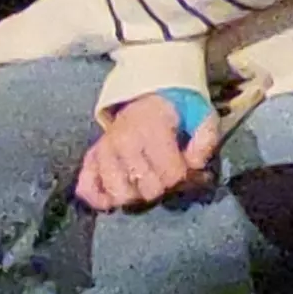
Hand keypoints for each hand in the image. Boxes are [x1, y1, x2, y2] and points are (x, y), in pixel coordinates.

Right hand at [74, 94, 219, 212]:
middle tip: (165, 175)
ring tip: (145, 182)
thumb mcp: (201, 115)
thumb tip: (194, 166)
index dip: (183, 178)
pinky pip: (87, 189)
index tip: (185, 169)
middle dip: (162, 187)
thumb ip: (205, 141)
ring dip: (136, 195)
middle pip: (147, 190)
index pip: (170, 176)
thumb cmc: (176, 110)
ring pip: (120, 196)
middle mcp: (123, 141)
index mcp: (152, 129)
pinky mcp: (90, 159)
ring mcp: (103, 151)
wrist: (146, 96)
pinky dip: (101, 198)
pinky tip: (117, 195)